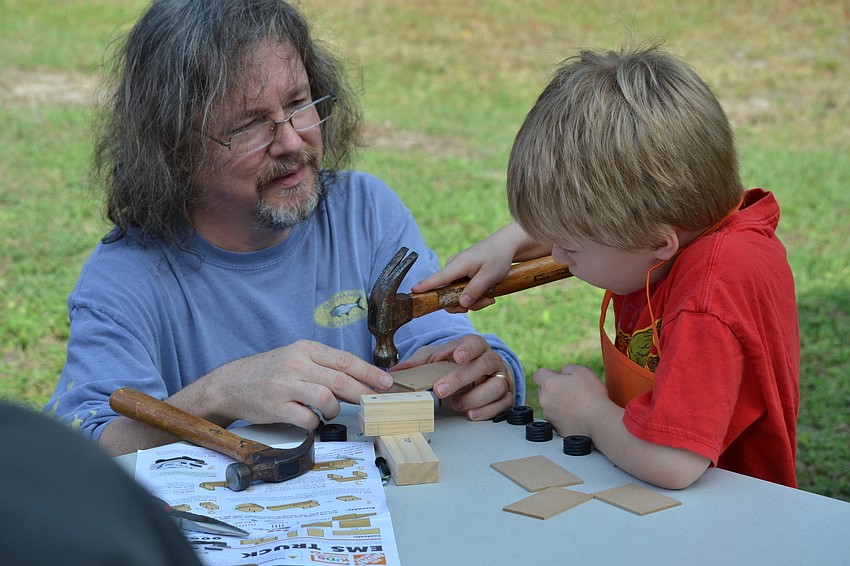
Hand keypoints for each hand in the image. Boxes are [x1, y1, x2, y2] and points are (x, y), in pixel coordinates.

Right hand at [199, 340, 392, 429]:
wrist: (230, 384)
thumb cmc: (268, 373)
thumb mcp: (295, 358)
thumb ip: (322, 366)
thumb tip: (357, 380)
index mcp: (305, 349)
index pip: (345, 360)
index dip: (369, 372)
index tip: (386, 382)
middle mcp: (296, 364)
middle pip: (341, 379)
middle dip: (363, 393)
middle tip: (374, 402)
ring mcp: (286, 385)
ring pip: (327, 398)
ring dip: (335, 410)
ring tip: (330, 413)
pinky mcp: (276, 407)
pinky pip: (307, 418)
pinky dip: (314, 423)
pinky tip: (311, 421)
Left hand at [393, 335, 514, 419]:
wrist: (482, 374)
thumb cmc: (458, 364)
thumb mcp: (437, 358)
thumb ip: (419, 362)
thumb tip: (397, 370)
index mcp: (475, 346)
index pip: (474, 343)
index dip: (466, 349)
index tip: (456, 356)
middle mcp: (491, 360)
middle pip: (481, 366)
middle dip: (460, 379)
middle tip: (439, 390)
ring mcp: (501, 377)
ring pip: (495, 386)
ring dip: (473, 398)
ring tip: (456, 405)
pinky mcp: (506, 395)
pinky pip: (502, 404)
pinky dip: (486, 411)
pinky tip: (471, 414)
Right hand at [412, 224, 533, 311]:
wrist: (506, 245)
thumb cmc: (498, 257)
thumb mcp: (490, 276)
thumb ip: (475, 290)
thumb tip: (460, 304)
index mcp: (458, 265)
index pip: (437, 278)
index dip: (425, 287)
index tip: (413, 292)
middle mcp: (453, 268)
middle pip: (447, 294)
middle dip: (465, 304)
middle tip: (486, 302)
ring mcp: (457, 271)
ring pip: (456, 295)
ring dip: (473, 301)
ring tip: (490, 298)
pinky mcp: (462, 275)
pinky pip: (462, 291)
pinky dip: (474, 296)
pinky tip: (488, 294)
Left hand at [533, 364, 608, 436]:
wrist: (598, 421)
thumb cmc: (591, 396)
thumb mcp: (581, 371)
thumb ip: (566, 368)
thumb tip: (562, 373)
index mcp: (549, 384)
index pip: (538, 374)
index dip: (550, 373)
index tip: (560, 377)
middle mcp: (544, 400)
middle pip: (543, 390)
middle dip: (554, 389)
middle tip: (572, 390)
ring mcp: (549, 416)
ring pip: (550, 405)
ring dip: (559, 403)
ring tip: (577, 404)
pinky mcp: (556, 428)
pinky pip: (556, 419)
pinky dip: (564, 417)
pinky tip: (577, 415)